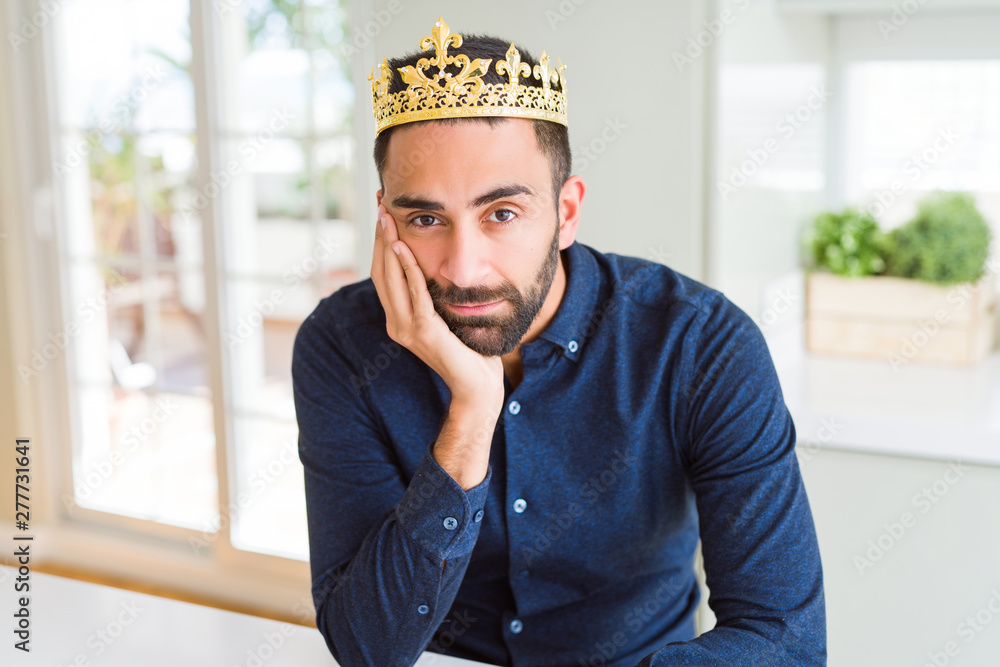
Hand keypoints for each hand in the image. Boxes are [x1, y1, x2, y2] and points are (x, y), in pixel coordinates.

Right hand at [370, 204, 504, 412]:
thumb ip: (435, 295)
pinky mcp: (423, 332)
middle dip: (381, 235)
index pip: (383, 273)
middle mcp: (395, 323)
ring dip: (389, 244)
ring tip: (388, 216)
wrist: (478, 386)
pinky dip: (407, 269)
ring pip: (391, 278)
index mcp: (398, 318)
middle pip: (381, 270)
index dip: (381, 241)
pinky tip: (403, 247)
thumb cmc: (468, 351)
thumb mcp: (447, 315)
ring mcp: (406, 329)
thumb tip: (437, 265)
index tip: (384, 211)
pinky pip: (413, 294)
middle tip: (381, 202)